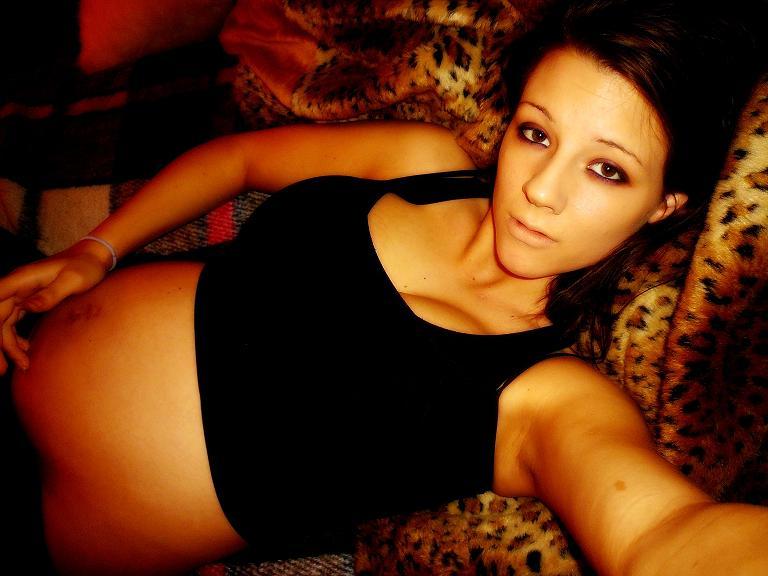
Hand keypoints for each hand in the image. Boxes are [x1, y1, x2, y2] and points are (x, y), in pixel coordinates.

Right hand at [0, 243, 110, 374]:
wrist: (93, 259)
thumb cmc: (85, 267)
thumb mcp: (73, 280)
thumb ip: (51, 294)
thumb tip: (26, 307)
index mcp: (22, 279)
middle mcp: (16, 286)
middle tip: (3, 369)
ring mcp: (21, 294)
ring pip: (3, 323)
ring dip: (7, 346)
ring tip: (22, 366)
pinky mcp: (28, 301)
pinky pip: (13, 322)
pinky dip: (16, 338)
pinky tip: (26, 351)